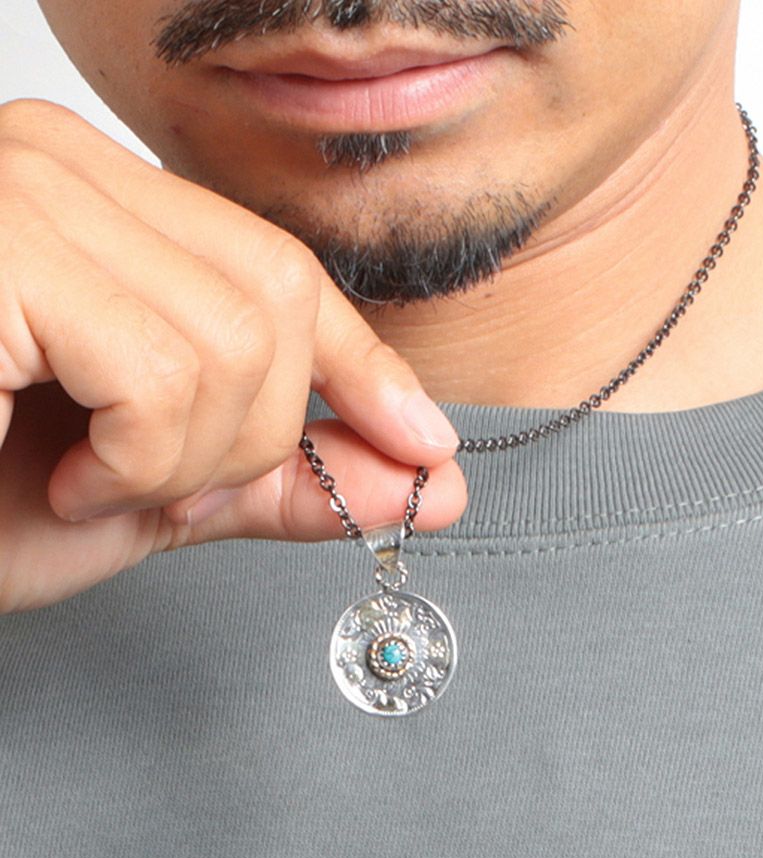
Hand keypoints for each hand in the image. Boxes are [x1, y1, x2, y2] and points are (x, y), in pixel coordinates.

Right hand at [0, 99, 466, 612]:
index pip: (281, 271)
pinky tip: (57, 469)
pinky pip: (154, 369)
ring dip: (182, 459)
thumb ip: (277, 474)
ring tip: (87, 477)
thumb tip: (421, 482)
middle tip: (151, 483)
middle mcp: (58, 169)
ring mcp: (23, 194)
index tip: (424, 440)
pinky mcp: (1, 250)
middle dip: (249, 434)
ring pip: (232, 343)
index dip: (365, 363)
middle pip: (274, 301)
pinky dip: (132, 459)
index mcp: (98, 209)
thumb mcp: (150, 489)